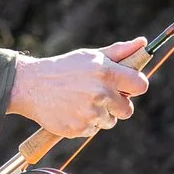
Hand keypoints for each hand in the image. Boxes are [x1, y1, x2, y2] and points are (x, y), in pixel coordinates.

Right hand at [7, 37, 149, 138]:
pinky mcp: (78, 128)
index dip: (135, 87)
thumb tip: (143, 43)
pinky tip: (70, 111)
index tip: (127, 87)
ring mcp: (90, 113)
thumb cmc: (64, 68)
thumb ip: (119, 52)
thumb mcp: (90, 56)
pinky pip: (91, 130)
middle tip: (100, 97)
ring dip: (99, 116)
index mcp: (107, 73)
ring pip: (109, 122)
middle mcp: (101, 94)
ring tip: (80, 103)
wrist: (30, 85)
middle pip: (127, 110)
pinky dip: (83, 124)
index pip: (140, 85)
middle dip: (117, 106)